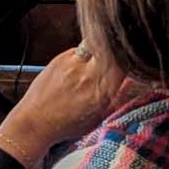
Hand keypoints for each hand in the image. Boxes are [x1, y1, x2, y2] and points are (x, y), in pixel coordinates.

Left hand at [0, 47, 122, 168]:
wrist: (35, 122)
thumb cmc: (66, 124)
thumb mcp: (100, 116)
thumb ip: (118, 97)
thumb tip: (133, 79)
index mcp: (102, 91)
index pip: (124, 62)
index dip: (129, 58)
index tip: (130, 60)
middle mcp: (87, 75)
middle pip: (111, 49)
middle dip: (116, 51)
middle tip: (115, 58)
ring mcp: (72, 64)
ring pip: (95, 44)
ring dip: (100, 50)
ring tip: (95, 63)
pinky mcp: (59, 58)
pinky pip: (79, 48)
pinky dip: (83, 54)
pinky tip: (79, 66)